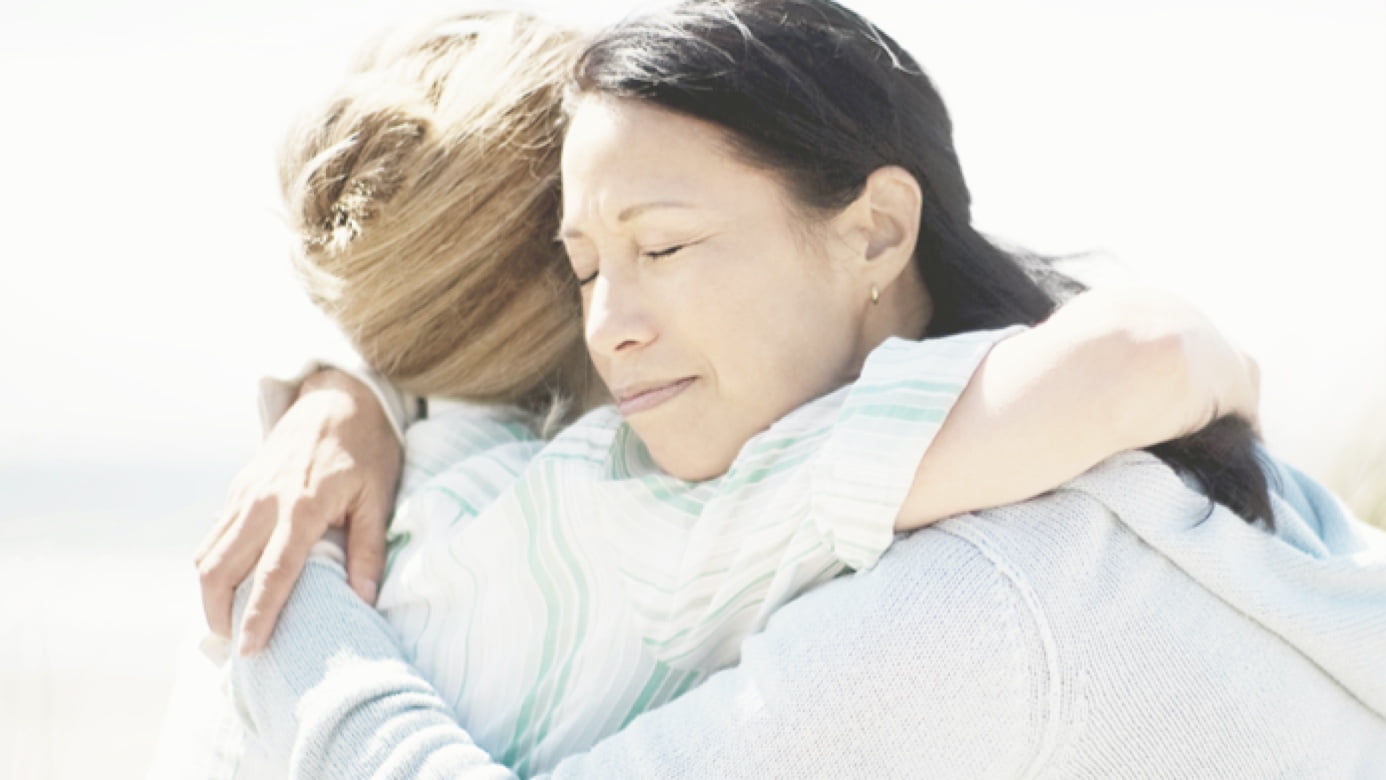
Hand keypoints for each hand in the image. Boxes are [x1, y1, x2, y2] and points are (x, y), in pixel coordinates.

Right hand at [194, 368, 401, 653]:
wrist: (336, 396)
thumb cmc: (365, 448)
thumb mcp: (378, 496)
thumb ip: (369, 549)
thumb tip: (365, 600)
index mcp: (301, 506)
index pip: (272, 573)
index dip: (258, 615)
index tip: (250, 650)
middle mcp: (263, 501)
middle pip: (219, 569)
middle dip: (219, 614)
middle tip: (237, 646)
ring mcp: (244, 494)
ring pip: (206, 554)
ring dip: (209, 594)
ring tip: (229, 624)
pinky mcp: (237, 488)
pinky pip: (214, 536)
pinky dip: (213, 567)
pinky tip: (230, 588)